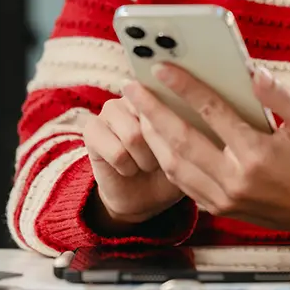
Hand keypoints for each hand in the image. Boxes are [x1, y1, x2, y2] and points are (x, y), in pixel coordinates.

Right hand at [82, 96, 185, 230]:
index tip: (179, 144)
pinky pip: (117, 152)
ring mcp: (109, 110)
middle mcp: (133, 95)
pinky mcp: (92, 130)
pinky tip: (128, 168)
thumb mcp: (190, 148)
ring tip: (146, 163)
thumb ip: (193, 128)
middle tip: (161, 158)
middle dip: (161, 149)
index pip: (171, 100)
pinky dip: (127, 167)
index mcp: (161, 92)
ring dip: (145, 160)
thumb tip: (198, 116)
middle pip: (152, 119)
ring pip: (134, 136)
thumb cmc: (172, 167)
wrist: (144, 196)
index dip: (177, 126)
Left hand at [124, 64, 289, 247]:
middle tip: (131, 87)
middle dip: (151, 111)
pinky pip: (183, 184)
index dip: (185, 87)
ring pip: (175, 166)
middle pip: (181, 140)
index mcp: (257, 154)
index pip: (212, 113)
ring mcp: (225, 198)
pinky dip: (167, 160)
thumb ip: (280, 96)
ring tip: (139, 111)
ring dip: (152, 137)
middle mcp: (236, 179)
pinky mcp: (220, 209)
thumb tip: (255, 72)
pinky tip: (158, 140)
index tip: (162, 68)